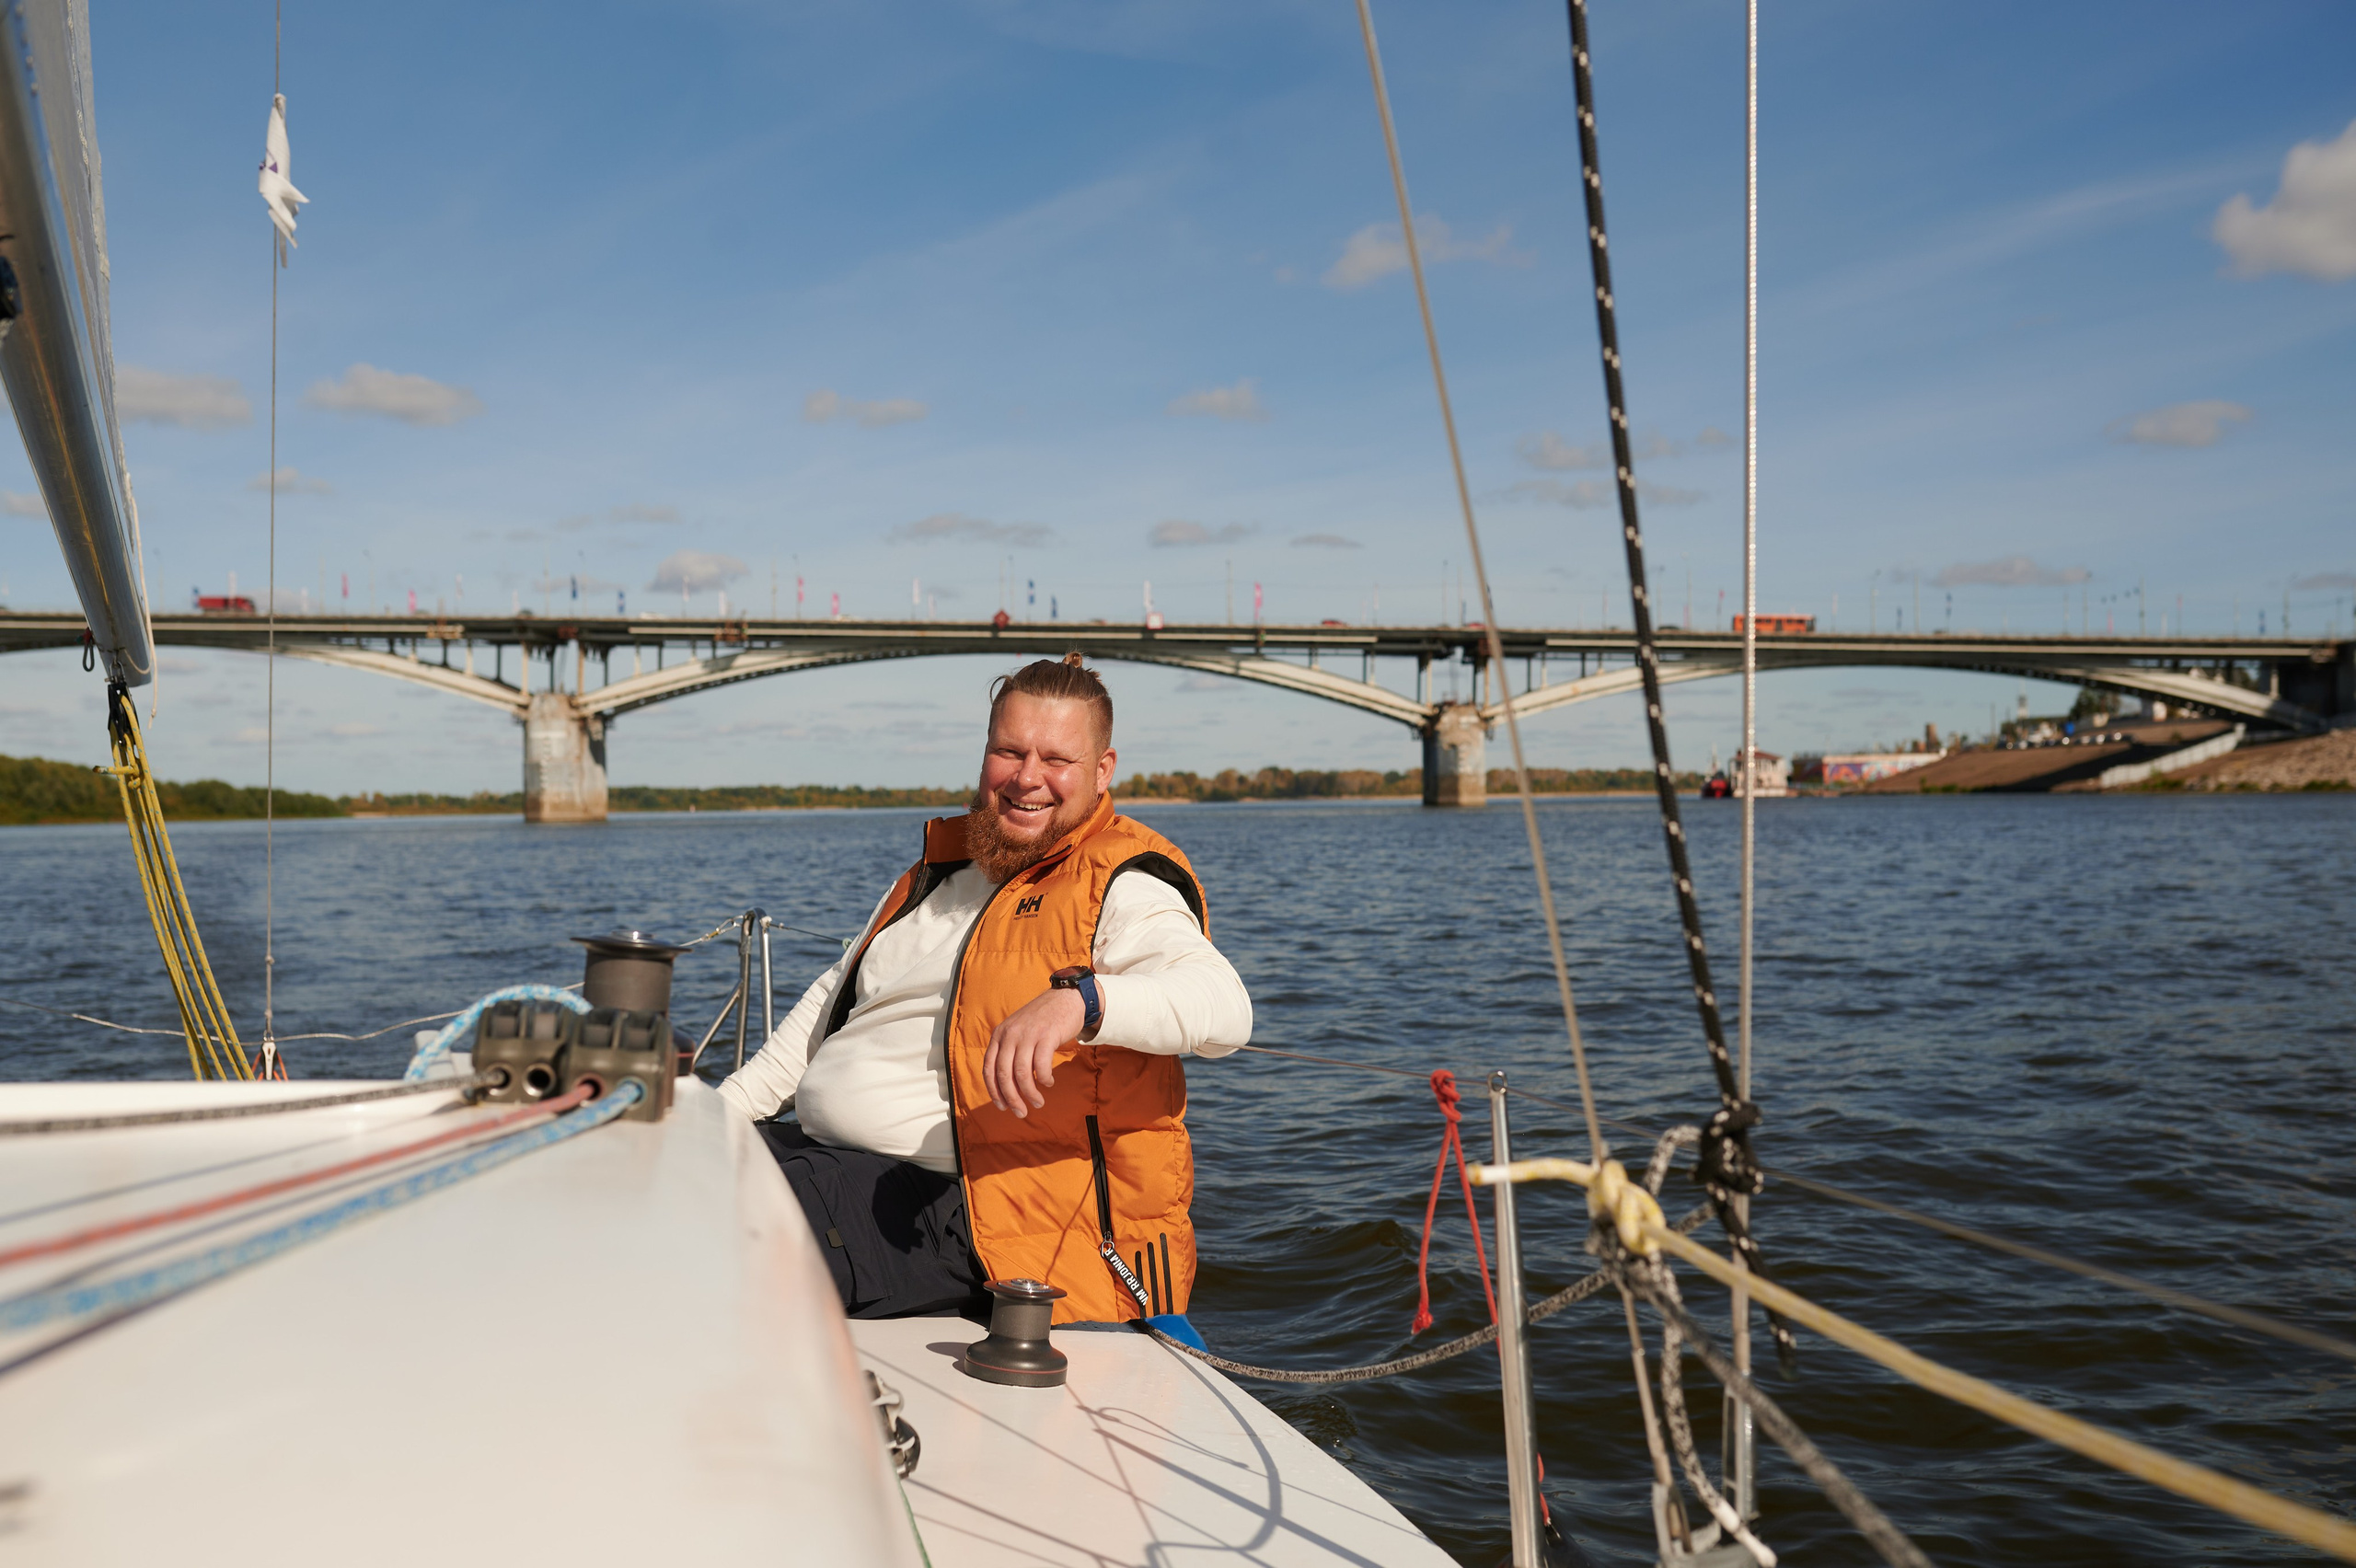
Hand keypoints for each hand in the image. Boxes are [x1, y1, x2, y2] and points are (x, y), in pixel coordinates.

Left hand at [984, 986, 1086, 1117]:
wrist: (1066, 998)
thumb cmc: (1042, 1021)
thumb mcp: (1018, 1031)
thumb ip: (1009, 1051)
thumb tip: (1006, 1086)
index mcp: (999, 1035)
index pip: (988, 1068)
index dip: (993, 1091)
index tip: (1002, 1106)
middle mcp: (1010, 1034)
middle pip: (1003, 1074)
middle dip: (1011, 1098)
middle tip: (1020, 1113)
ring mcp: (1028, 1034)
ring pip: (1022, 1073)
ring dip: (1029, 1093)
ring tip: (1038, 1103)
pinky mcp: (1047, 1036)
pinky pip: (1041, 1065)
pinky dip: (1044, 1079)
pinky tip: (1048, 1083)